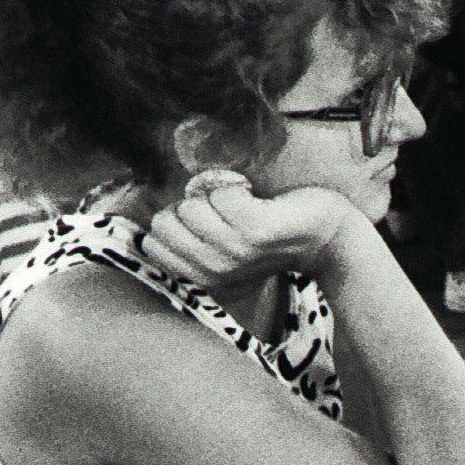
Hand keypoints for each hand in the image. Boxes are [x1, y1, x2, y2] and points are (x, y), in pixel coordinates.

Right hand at [142, 177, 361, 288]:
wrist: (323, 235)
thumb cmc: (270, 234)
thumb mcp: (224, 249)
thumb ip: (189, 241)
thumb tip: (142, 218)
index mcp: (202, 278)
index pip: (152, 243)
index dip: (174, 221)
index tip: (206, 222)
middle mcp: (214, 271)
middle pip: (165, 222)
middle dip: (190, 206)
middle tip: (227, 213)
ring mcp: (235, 253)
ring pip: (191, 207)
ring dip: (215, 196)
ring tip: (244, 207)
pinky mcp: (255, 231)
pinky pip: (220, 193)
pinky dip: (235, 186)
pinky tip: (257, 200)